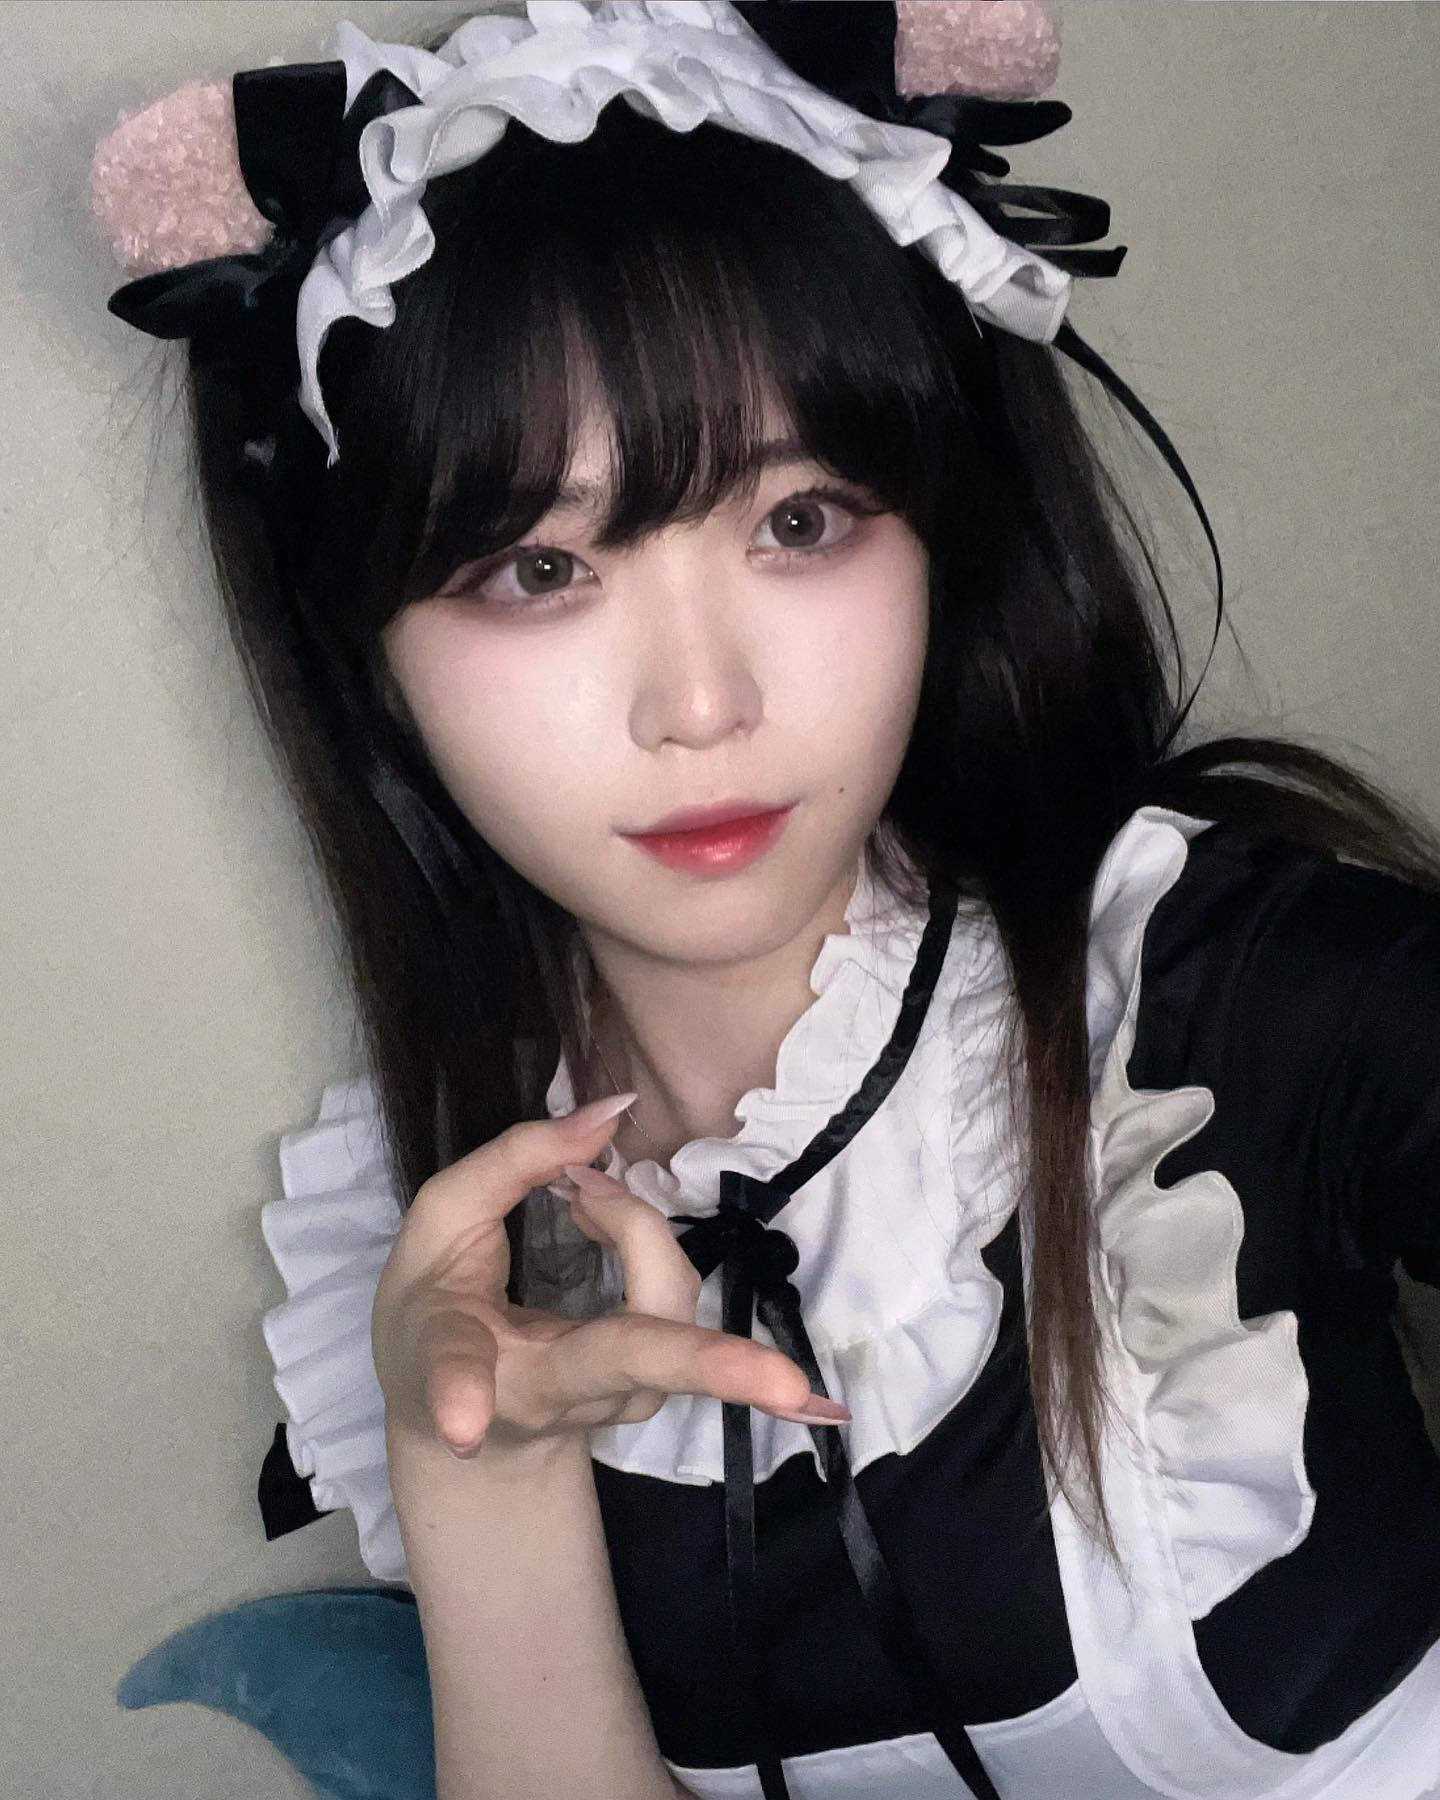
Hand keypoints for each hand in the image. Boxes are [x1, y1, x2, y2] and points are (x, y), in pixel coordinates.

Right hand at [371, 1095, 849, 1457]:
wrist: (465, 1419)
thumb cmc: (441, 1309)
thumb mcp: (441, 1223)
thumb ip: (513, 1160)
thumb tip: (611, 1110)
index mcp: (465, 1362)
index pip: (460, 1373)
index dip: (458, 1392)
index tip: (461, 1422)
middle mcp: (553, 1398)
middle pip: (638, 1366)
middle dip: (712, 1371)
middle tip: (787, 1386)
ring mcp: (620, 1401)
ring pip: (668, 1299)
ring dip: (629, 1221)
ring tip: (574, 1189)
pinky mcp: (656, 1389)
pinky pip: (670, 1291)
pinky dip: (638, 1234)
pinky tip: (595, 1208)